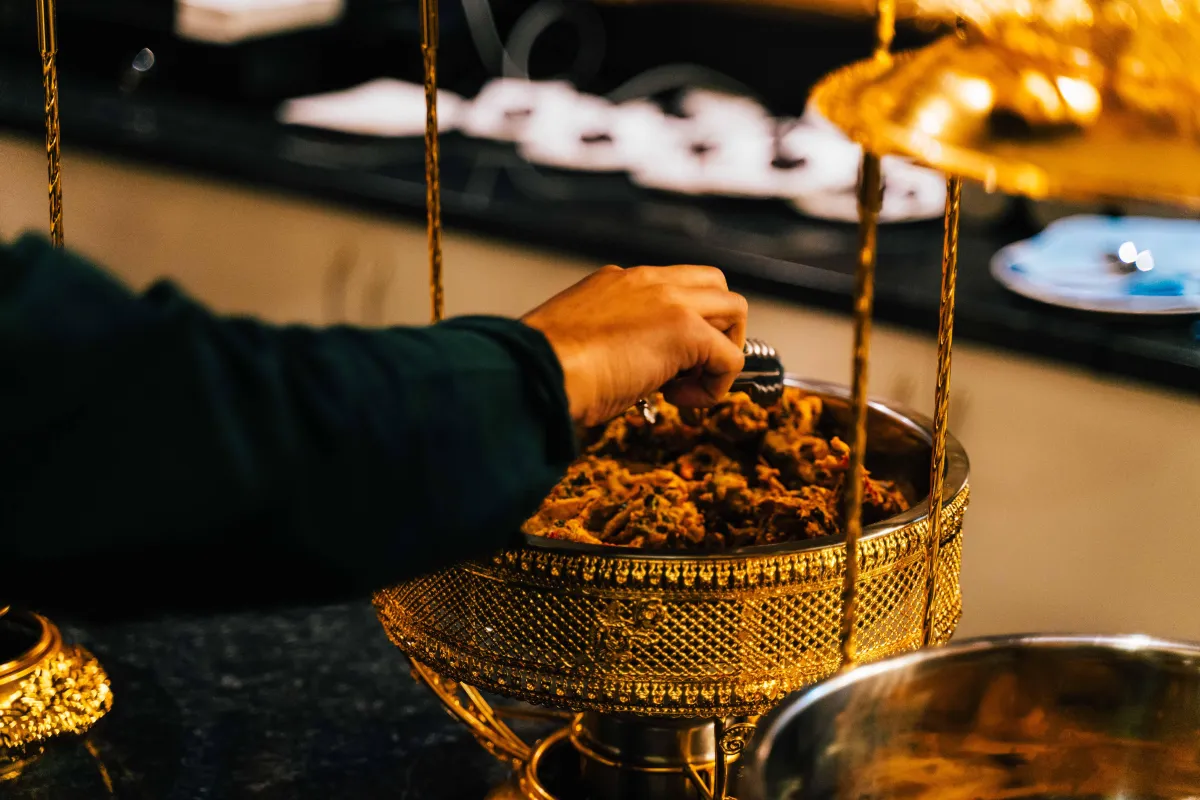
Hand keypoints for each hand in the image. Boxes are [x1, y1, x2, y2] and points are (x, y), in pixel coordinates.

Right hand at [522, 265, 747, 426]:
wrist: (537, 372)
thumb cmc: (546, 367)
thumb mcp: (580, 341)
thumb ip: (611, 341)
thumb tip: (630, 371)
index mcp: (619, 282)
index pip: (674, 287)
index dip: (682, 324)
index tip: (662, 362)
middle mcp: (648, 281)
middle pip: (715, 285)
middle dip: (715, 327)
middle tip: (687, 368)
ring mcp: (671, 300)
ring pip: (735, 309)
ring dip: (723, 349)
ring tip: (687, 384)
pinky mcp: (686, 329)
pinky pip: (731, 357)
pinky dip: (716, 386)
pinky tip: (681, 401)